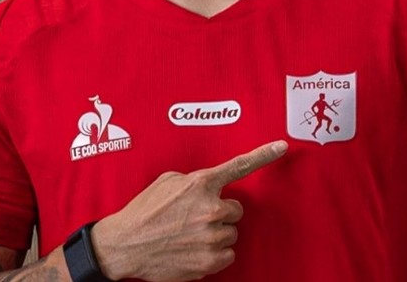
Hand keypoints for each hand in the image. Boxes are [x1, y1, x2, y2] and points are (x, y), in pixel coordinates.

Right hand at [90, 140, 287, 281]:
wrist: (124, 245)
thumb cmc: (144, 212)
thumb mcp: (167, 182)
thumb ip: (194, 181)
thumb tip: (208, 187)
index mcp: (200, 184)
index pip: (239, 166)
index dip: (264, 155)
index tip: (282, 146)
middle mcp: (210, 208)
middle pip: (236, 210)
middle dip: (221, 214)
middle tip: (197, 218)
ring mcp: (212, 236)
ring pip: (231, 234)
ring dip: (216, 234)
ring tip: (189, 235)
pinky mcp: (210, 260)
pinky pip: (228, 255)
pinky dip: (214, 254)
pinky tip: (193, 249)